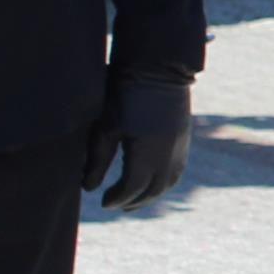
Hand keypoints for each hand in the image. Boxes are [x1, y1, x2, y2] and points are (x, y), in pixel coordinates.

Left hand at [90, 75, 192, 210]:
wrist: (157, 68)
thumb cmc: (124, 94)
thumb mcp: (106, 126)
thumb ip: (98, 159)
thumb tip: (89, 188)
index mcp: (147, 151)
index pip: (133, 187)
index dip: (117, 199)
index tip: (103, 201)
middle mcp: (168, 153)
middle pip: (153, 190)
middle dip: (134, 202)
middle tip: (116, 205)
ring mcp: (180, 146)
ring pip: (168, 182)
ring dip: (152, 195)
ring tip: (135, 199)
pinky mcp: (184, 138)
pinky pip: (177, 170)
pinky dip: (164, 182)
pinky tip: (152, 180)